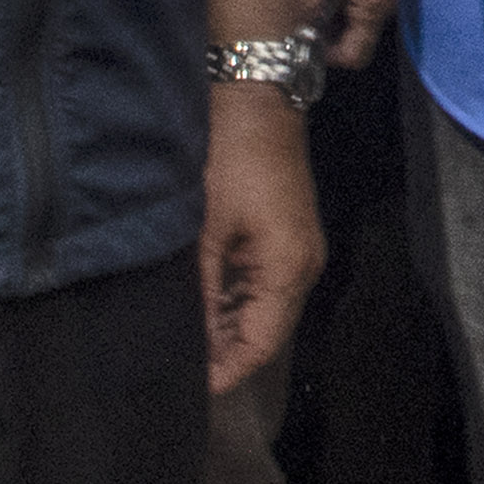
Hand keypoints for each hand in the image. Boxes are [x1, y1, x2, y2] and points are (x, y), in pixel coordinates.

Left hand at [200, 83, 324, 394]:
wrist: (255, 93)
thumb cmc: (229, 156)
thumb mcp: (205, 227)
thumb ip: (199, 289)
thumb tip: (188, 340)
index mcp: (289, 268)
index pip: (260, 343)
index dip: (227, 371)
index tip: (191, 390)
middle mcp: (303, 265)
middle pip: (267, 330)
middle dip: (227, 353)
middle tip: (180, 370)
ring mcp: (299, 247)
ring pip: (265, 307)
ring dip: (229, 327)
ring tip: (185, 344)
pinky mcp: (287, 232)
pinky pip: (264, 283)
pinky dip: (236, 300)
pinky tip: (203, 307)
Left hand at [298, 0, 410, 69]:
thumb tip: (291, 24)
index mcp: (373, 8)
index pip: (355, 57)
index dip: (328, 56)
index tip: (303, 39)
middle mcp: (384, 6)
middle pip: (353, 38)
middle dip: (324, 31)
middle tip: (298, 14)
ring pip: (353, 17)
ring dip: (329, 11)